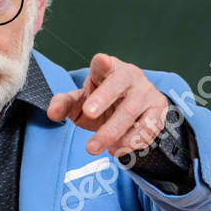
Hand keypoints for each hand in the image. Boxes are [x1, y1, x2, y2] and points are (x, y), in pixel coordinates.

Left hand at [47, 53, 171, 158]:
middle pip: (118, 86)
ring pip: (132, 111)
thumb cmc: (102, 101)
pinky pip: (147, 128)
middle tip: (88, 115)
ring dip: (113, 132)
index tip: (102, 62)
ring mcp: (146, 92)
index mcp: (107, 69)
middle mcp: (129, 76)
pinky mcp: (158, 110)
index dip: (103, 63)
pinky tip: (116, 149)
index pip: (103, 63)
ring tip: (95, 147)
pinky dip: (131, 142)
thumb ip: (64, 104)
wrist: (132, 110)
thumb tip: (52, 113)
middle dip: (103, 100)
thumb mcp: (80, 102)